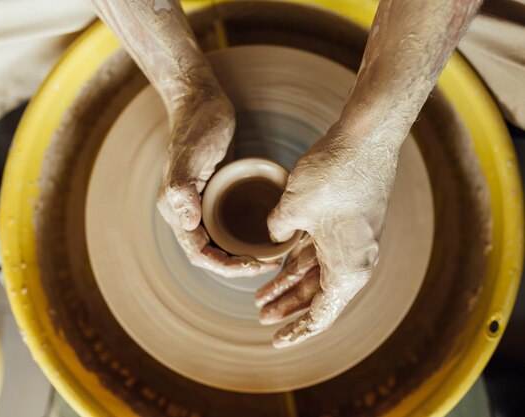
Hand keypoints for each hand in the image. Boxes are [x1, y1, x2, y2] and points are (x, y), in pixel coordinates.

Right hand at [157, 89, 279, 276]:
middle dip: (237, 266)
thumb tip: (187, 225)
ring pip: (220, 244)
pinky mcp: (214, 195)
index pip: (199, 254)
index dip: (226, 267)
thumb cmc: (196, 127)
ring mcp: (200, 205)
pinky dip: (243, 237)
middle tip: (268, 264)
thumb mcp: (189, 158)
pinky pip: (227, 227)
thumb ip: (181, 191)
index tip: (254, 265)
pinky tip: (265, 236)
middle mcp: (186, 213)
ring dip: (241, 256)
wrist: (200, 101)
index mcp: (176, 211)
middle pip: (210, 255)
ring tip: (269, 257)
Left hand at [255, 122, 400, 346]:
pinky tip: (277, 264)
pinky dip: (298, 260)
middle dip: (288, 308)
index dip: (297, 331)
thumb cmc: (334, 175)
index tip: (276, 341)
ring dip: (290, 285)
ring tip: (261, 297)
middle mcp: (354, 260)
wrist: (366, 137)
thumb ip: (277, 231)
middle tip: (261, 316)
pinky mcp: (347, 223)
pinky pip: (320, 251)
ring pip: (317, 274)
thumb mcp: (293, 209)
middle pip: (317, 296)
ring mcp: (352, 241)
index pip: (321, 314)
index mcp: (348, 269)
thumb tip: (275, 235)